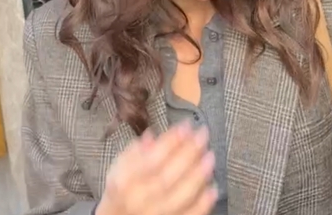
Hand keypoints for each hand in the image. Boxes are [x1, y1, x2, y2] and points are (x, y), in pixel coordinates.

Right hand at [96, 121, 216, 214]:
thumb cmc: (121, 190)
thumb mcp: (119, 167)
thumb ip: (134, 152)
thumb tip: (152, 136)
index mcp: (124, 181)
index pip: (150, 159)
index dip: (170, 141)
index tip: (186, 125)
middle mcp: (138, 199)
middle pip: (167, 176)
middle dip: (188, 153)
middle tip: (203, 135)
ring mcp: (154, 214)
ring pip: (179, 197)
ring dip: (198, 175)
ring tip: (210, 157)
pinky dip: (202, 203)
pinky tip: (212, 187)